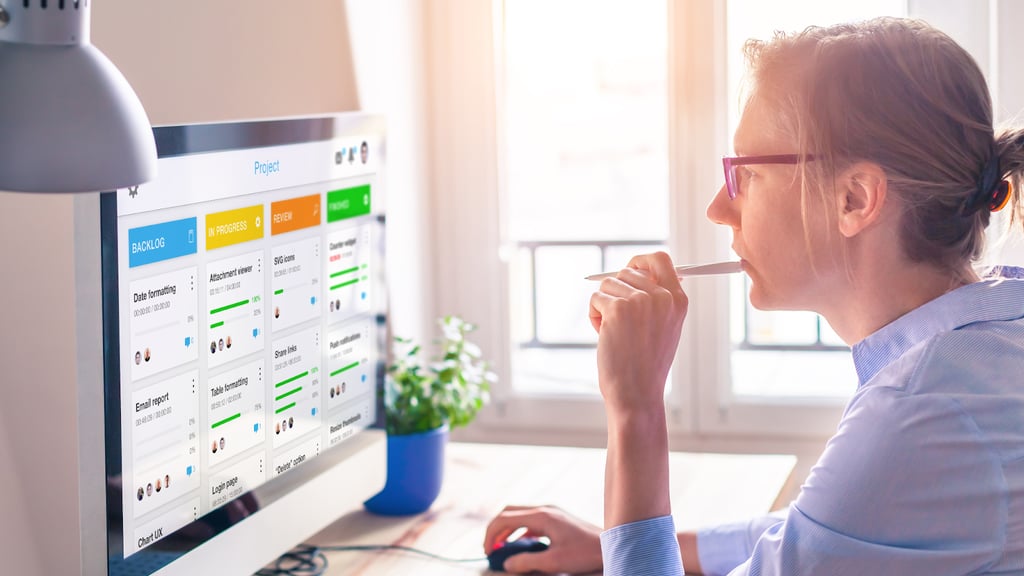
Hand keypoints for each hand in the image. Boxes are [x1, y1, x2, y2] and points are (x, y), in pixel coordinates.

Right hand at [483, 505, 602, 573]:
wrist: (610, 546)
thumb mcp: (554, 562)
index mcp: (541, 516)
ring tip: (501, 548)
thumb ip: (527, 562)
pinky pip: (531, 521)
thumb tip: (507, 563)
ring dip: (507, 530)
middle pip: (509, 512)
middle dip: (496, 529)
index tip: (487, 550)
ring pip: (520, 515)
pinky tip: (521, 546)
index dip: (491, 533)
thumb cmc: (585, 553)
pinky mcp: (556, 518)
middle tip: (490, 548)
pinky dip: (520, 531)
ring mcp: (551, 512)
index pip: (505, 517)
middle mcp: (545, 509)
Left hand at [588, 252, 687, 414]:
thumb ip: (656, 298)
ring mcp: (640, 301)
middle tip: (619, 321)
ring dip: (604, 306)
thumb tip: (635, 270)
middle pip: (627, 271)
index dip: (640, 261)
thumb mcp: (664, 327)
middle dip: (616, 292)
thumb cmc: (646, 365)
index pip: (660, 259)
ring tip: (614, 333)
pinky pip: (595, 298)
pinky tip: (604, 336)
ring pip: (608, 284)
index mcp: (678, 300)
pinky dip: (594, 317)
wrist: (637, 393)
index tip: (629, 269)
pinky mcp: (617, 309)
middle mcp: (662, 297)